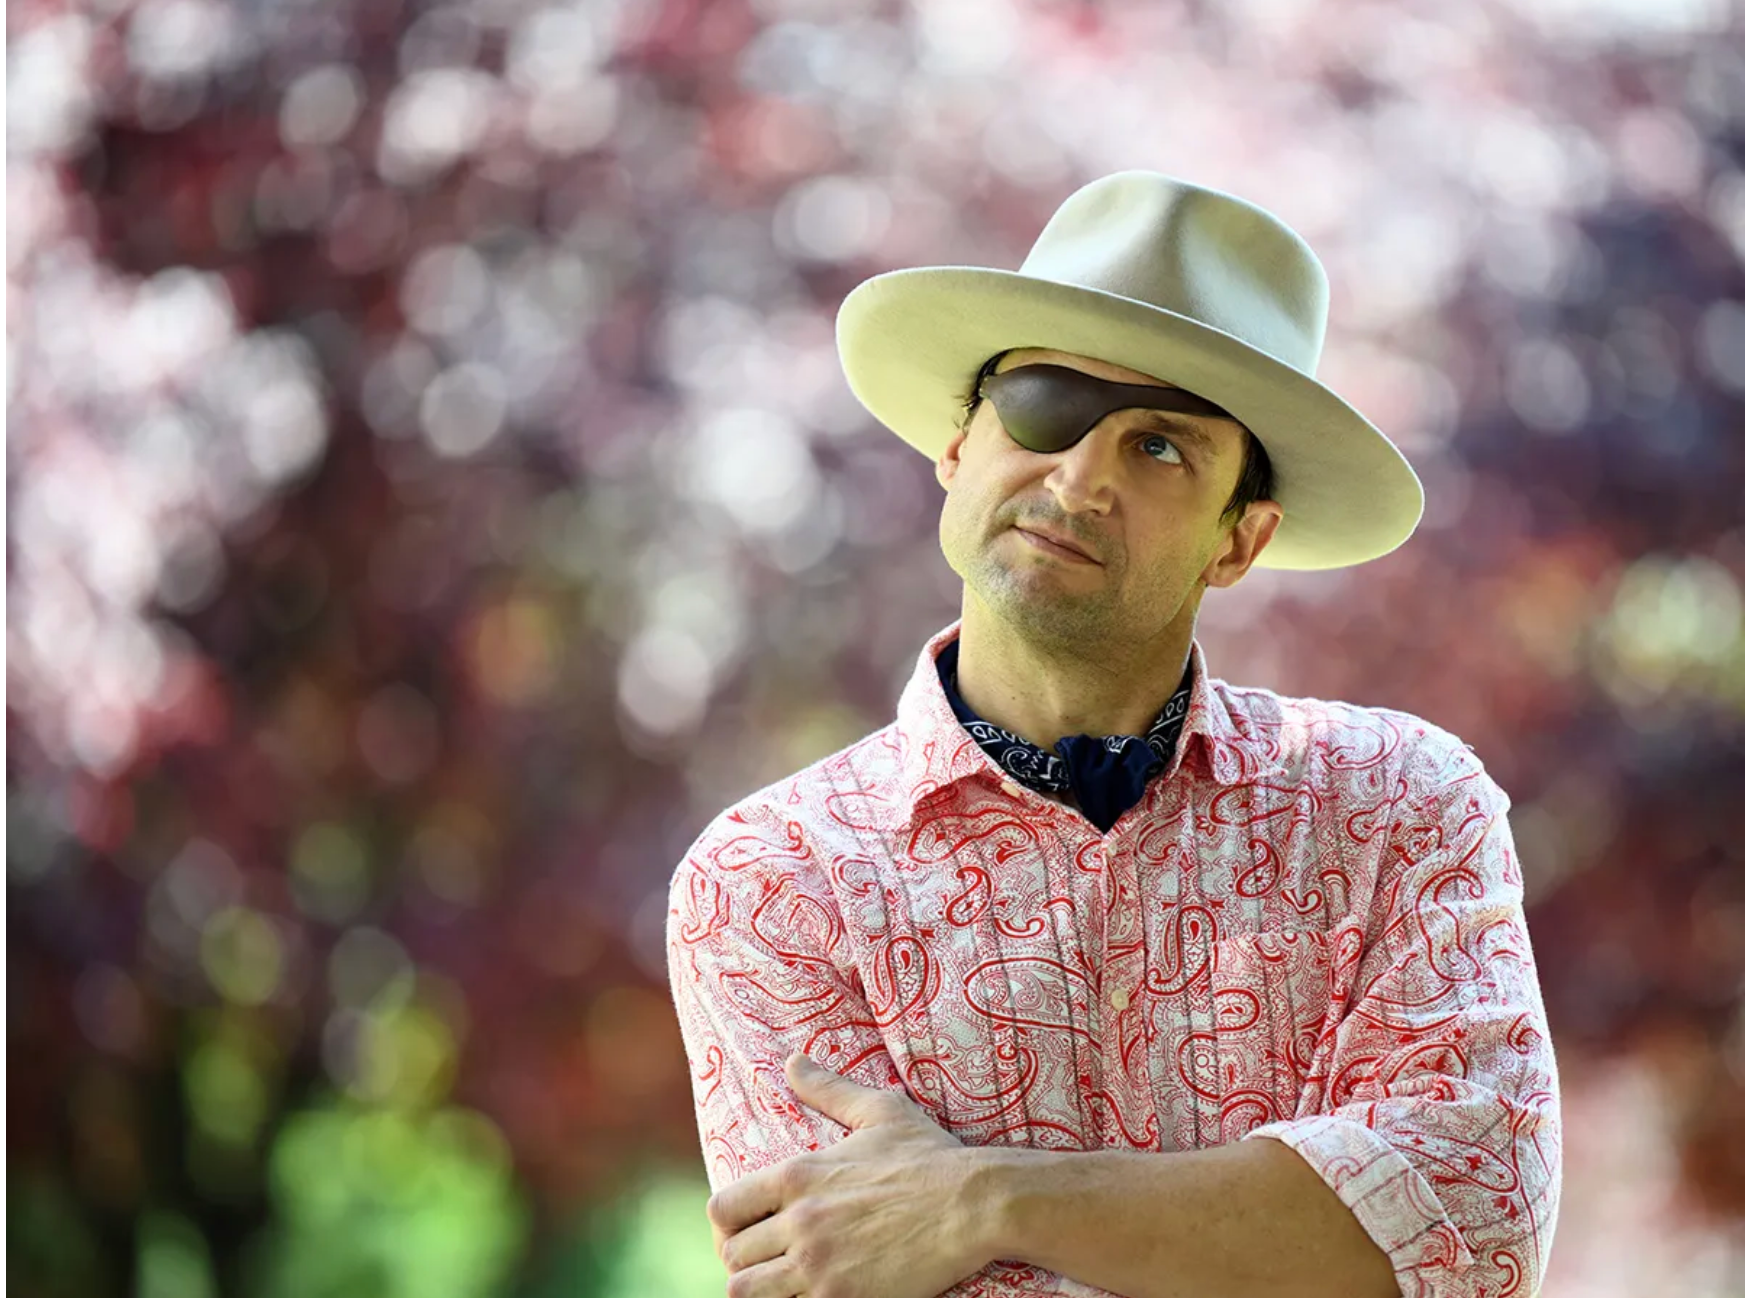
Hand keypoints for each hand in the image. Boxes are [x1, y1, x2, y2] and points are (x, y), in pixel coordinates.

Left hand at [706, 1052, 993, 1297]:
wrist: (976, 1205)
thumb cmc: (930, 1156)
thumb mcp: (879, 1110)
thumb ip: (828, 1088)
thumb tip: (793, 1061)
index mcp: (798, 1175)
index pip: (722, 1208)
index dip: (728, 1222)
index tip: (747, 1227)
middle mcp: (799, 1221)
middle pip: (732, 1255)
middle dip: (746, 1258)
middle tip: (770, 1259)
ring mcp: (819, 1265)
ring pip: (747, 1292)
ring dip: (761, 1288)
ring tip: (785, 1283)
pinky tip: (815, 1295)